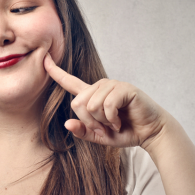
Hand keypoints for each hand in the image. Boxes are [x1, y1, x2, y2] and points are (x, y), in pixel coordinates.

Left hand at [44, 53, 168, 148]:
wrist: (149, 133)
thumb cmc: (126, 132)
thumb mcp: (100, 136)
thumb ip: (83, 131)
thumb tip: (66, 124)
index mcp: (92, 95)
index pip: (70, 82)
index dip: (56, 71)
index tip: (44, 58)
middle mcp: (100, 87)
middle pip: (78, 103)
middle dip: (89, 121)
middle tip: (104, 127)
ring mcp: (113, 85)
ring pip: (91, 105)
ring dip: (102, 121)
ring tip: (115, 123)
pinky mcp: (124, 88)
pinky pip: (107, 105)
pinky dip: (112, 119)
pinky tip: (120, 121)